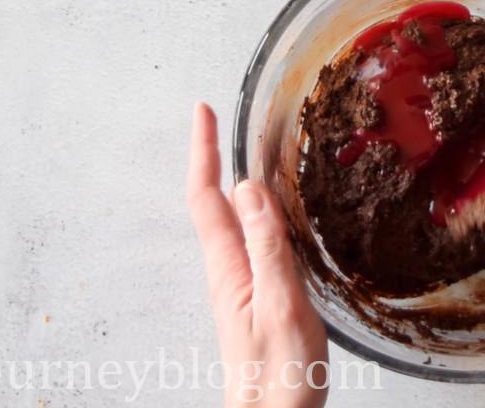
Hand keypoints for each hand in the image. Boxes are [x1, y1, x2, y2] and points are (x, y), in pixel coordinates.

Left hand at [187, 103, 328, 407]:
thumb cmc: (281, 373)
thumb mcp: (281, 303)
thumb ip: (267, 246)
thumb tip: (250, 186)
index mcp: (229, 266)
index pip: (206, 195)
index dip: (203, 150)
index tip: (203, 110)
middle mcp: (228, 270)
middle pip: (213, 202)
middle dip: (212, 157)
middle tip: (219, 119)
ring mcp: (240, 284)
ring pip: (231, 220)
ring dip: (232, 181)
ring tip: (243, 150)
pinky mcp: (257, 297)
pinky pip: (249, 241)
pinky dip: (254, 211)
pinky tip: (272, 210)